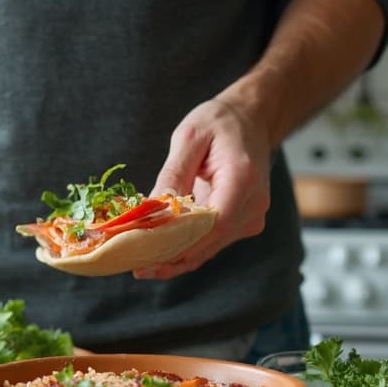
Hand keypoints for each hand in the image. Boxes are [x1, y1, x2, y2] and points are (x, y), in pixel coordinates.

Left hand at [134, 97, 272, 279]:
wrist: (249, 121)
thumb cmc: (218, 123)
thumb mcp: (189, 138)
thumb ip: (172, 175)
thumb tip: (153, 210)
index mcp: (243, 179)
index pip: (214, 224)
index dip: (181, 244)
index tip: (147, 253)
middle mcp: (254, 204)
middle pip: (210, 242)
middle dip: (171, 257)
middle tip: (134, 265)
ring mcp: (251, 217)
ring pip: (209, 248)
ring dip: (175, 258)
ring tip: (138, 264)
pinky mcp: (243, 223)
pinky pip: (211, 242)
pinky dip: (185, 249)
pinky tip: (156, 255)